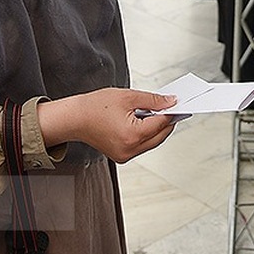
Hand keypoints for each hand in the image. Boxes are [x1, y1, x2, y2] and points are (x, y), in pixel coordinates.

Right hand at [37, 87, 177, 163]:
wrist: (74, 119)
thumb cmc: (95, 107)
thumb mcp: (128, 97)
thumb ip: (153, 100)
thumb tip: (171, 102)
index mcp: (132, 135)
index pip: (161, 124)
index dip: (172, 112)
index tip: (179, 103)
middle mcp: (130, 150)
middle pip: (160, 136)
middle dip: (168, 121)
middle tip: (172, 106)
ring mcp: (125, 155)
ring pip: (153, 142)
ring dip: (157, 127)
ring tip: (157, 110)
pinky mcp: (122, 156)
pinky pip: (142, 145)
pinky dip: (147, 133)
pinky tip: (145, 120)